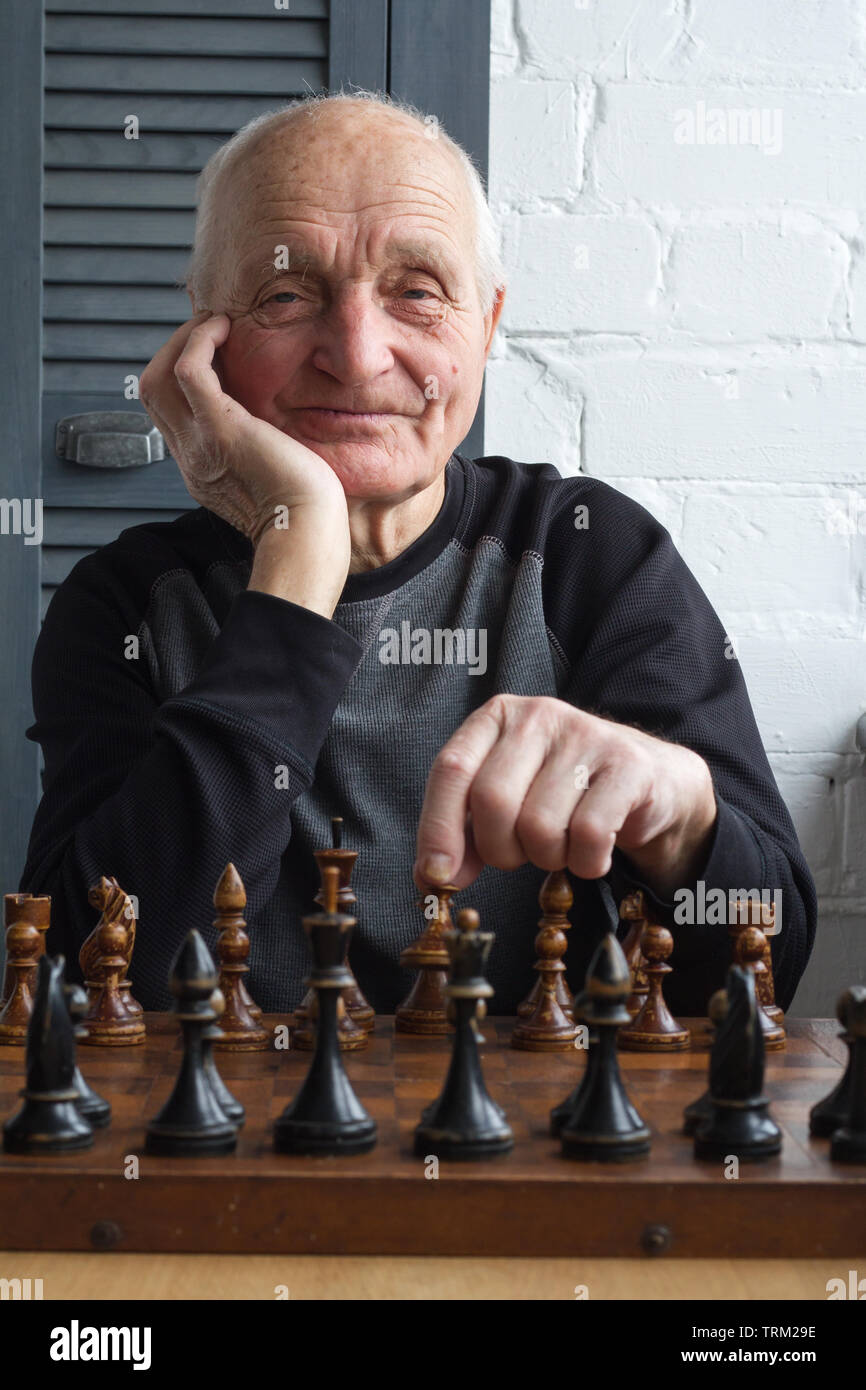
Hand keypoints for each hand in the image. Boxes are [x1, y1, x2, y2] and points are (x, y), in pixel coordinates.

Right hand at [139, 312, 346, 542]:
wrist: (309, 534)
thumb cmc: (308, 511)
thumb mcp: (273, 475)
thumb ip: (261, 450)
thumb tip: (277, 426)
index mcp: (201, 469)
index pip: (170, 412)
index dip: (181, 374)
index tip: (215, 352)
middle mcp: (190, 457)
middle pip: (151, 391)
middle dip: (174, 350)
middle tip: (210, 329)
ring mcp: (199, 444)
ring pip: (158, 377)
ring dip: (184, 340)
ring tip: (216, 324)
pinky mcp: (220, 430)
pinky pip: (189, 370)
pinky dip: (200, 342)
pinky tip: (226, 328)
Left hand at [414, 695, 717, 898]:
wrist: (650, 782)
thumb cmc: (564, 794)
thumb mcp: (507, 802)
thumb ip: (464, 834)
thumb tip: (431, 879)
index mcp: (498, 717)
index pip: (451, 769)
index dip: (438, 829)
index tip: (436, 876)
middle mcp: (539, 715)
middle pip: (492, 801)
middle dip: (501, 850)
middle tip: (523, 854)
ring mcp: (587, 734)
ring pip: (539, 825)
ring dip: (548, 858)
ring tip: (564, 845)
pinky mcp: (628, 765)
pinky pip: (588, 835)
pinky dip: (586, 862)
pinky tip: (593, 852)